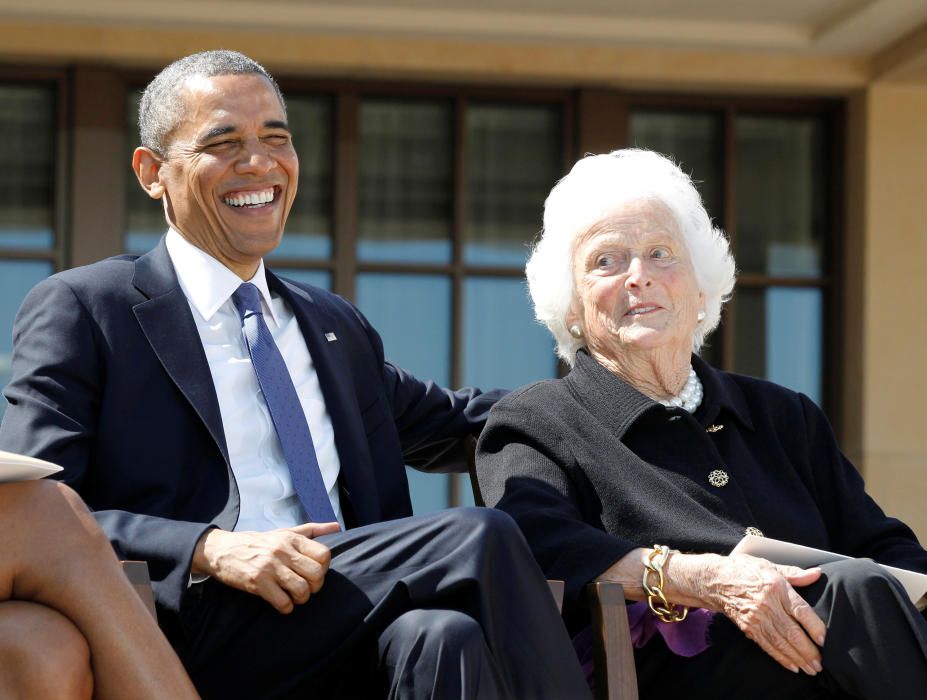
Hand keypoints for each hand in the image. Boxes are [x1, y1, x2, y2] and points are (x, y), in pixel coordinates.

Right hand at [192, 522, 339, 612]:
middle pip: (317, 574)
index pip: (324, 554)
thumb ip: (311, 530)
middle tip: (306, 588)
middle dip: (315, 587)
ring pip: (302, 590)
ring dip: (301, 598)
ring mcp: (270, 567)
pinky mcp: (257, 582)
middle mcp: (283, 551)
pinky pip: (283, 602)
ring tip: (294, 597)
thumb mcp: (284, 532)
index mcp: (291, 539)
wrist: (221, 549)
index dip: (324, 568)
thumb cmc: (257, 542)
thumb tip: (337, 527)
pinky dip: (286, 607)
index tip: (314, 573)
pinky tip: (281, 603)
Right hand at [689, 553, 825, 675]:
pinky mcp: (748, 628)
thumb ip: (794, 573)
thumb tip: (816, 574)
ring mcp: (756, 618)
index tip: (825, 640)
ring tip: (811, 669)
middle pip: (792, 632)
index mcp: (776, 587)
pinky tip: (792, 666)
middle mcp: (767, 604)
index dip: (814, 627)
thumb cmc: (745, 570)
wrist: (716, 580)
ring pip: (781, 642)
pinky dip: (781, 658)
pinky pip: (768, 646)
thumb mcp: (770, 566)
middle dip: (809, 651)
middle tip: (821, 663)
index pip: (800, 610)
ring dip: (798, 658)